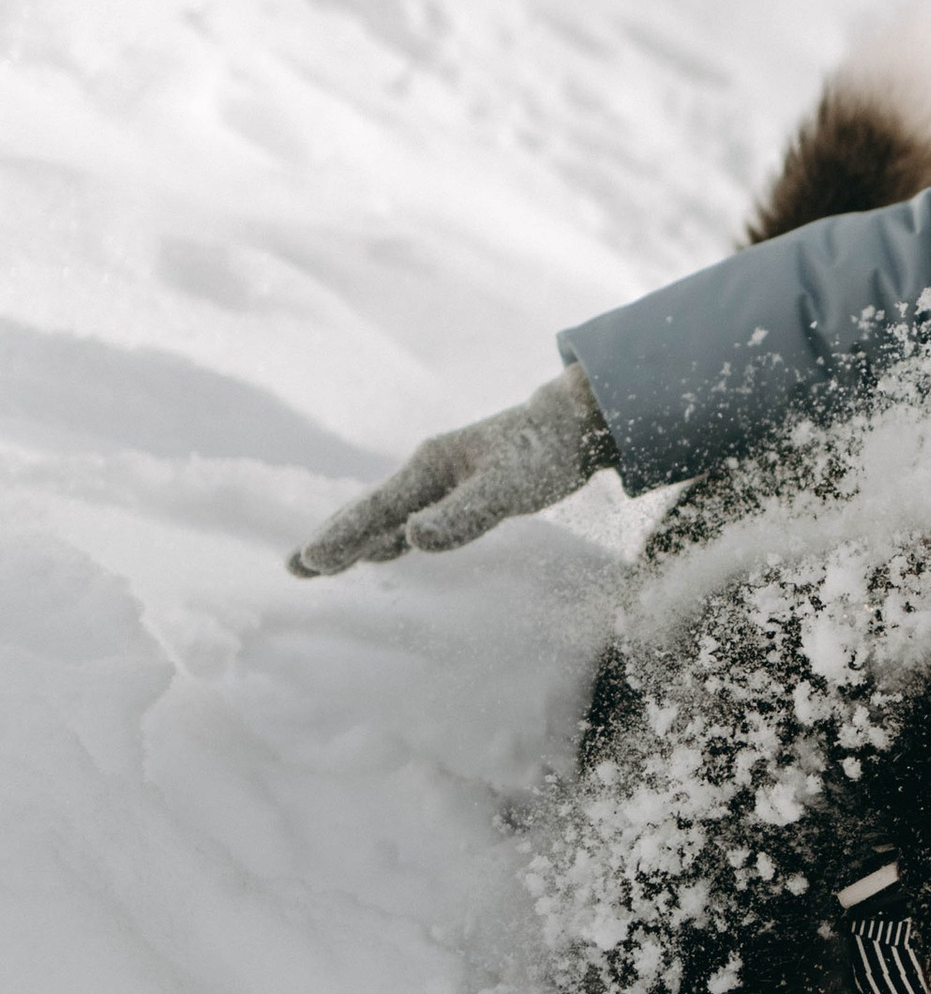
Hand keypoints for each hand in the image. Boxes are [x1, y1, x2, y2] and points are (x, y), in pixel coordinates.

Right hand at [290, 365, 614, 574]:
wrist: (574, 425)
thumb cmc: (544, 453)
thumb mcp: (509, 487)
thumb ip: (464, 514)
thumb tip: (413, 539)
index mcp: (430, 467)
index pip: (376, 509)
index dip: (342, 537)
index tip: (309, 561)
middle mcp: (428, 472)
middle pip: (370, 511)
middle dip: (333, 539)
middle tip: (293, 568)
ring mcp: (442, 481)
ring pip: (387, 517)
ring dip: (354, 540)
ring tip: (320, 562)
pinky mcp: (462, 492)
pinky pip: (412, 518)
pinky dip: (388, 536)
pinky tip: (380, 550)